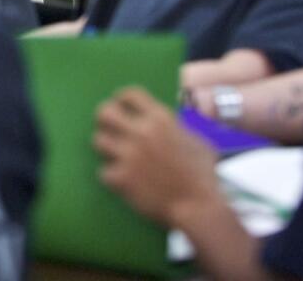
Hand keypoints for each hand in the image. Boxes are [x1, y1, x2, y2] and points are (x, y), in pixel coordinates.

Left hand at [94, 87, 219, 225]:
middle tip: (108, 128)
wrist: (199, 206)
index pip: (131, 94)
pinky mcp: (122, 177)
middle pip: (105, 112)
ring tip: (114, 155)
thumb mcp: (197, 141)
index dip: (122, 99)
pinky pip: (103, 171)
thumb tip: (169, 127)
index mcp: (161, 119)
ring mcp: (129, 154)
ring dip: (106, 148)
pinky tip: (120, 180)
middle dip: (104, 119)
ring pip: (98, 140)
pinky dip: (111, 176)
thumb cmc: (204, 175)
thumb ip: (177, 129)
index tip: (119, 104)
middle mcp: (141, 132)